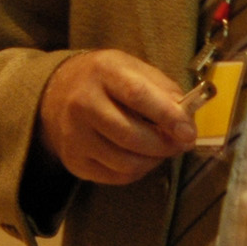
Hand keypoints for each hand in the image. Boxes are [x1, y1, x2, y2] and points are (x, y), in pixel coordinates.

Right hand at [36, 50, 196, 185]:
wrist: (58, 93)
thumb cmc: (106, 81)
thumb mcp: (133, 68)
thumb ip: (163, 89)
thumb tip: (186, 119)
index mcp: (103, 72)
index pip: (137, 95)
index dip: (167, 116)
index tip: (188, 132)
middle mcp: (83, 103)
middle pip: (131, 135)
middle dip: (165, 145)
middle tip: (182, 143)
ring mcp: (75, 135)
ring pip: (126, 163)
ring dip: (154, 160)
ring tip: (161, 149)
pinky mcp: (74, 161)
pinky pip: (117, 177)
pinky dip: (138, 170)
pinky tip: (141, 156)